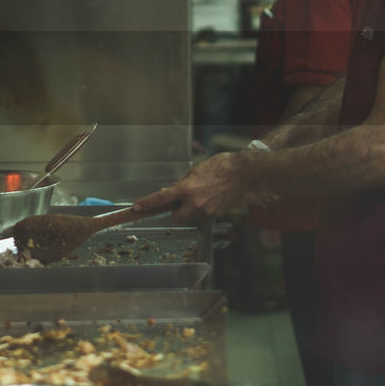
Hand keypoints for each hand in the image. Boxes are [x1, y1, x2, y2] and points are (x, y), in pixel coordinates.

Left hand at [131, 152, 252, 223]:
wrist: (246, 174)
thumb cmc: (222, 167)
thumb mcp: (197, 170)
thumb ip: (184, 182)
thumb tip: (174, 190)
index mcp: (187, 189)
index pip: (161, 198)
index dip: (147, 203)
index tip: (137, 208)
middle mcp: (195, 203)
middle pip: (176, 218)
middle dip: (176, 213)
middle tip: (180, 203)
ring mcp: (207, 210)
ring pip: (192, 215)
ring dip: (192, 209)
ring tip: (204, 194)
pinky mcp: (217, 214)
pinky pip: (205, 213)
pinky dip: (205, 207)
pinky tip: (214, 196)